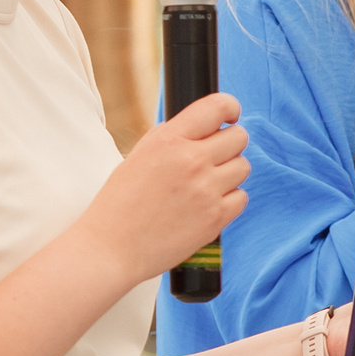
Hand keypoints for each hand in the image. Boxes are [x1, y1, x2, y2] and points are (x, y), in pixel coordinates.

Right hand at [81, 94, 248, 286]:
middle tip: (212, 158)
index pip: (218, 106)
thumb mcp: (139, 156)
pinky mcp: (216, 217)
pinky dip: (229, 201)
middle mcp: (191, 160)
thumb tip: (203, 124)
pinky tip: (206, 206)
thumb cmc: (120, 203)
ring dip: (229, 173)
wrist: (111, 248)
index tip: (229, 117)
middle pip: (239, 137)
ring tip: (203, 185)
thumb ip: (172, 138)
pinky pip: (242, 197)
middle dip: (229, 145)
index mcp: (168, 140)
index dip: (229, 109)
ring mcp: (206, 189)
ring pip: (243, 167)